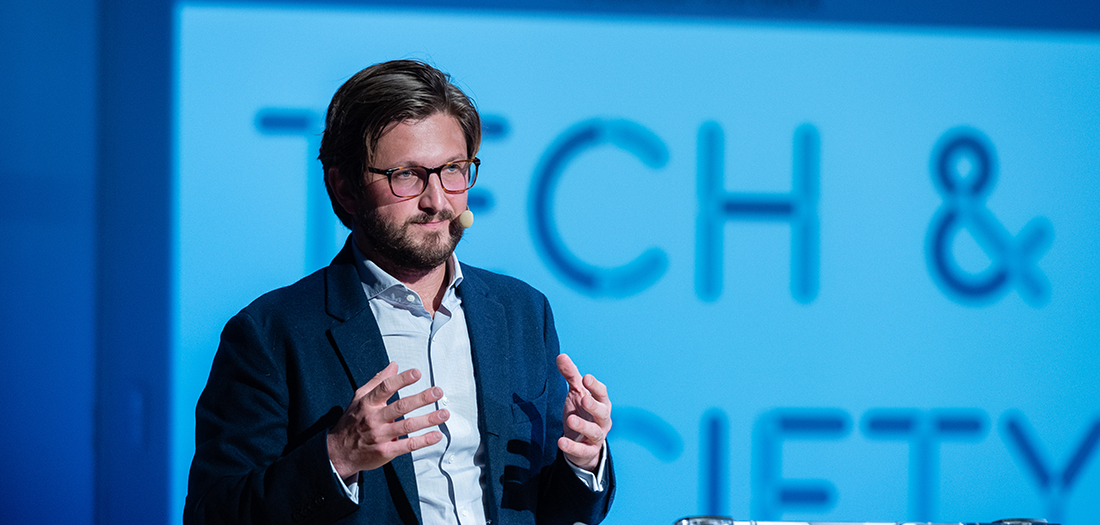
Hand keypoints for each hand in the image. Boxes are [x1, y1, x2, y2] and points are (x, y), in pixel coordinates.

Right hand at [327, 362, 449, 478]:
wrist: (338, 453)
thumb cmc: (351, 422)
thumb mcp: (359, 399)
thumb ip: (378, 382)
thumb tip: (394, 365)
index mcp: (368, 404)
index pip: (385, 388)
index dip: (402, 380)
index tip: (417, 373)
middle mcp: (374, 419)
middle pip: (401, 406)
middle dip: (421, 398)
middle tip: (437, 392)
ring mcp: (380, 436)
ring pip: (407, 426)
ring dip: (428, 419)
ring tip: (444, 414)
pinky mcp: (385, 452)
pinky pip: (407, 445)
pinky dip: (423, 441)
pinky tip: (436, 435)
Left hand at [556, 354, 611, 472]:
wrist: (583, 443)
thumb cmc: (582, 413)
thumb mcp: (576, 394)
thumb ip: (571, 376)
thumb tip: (561, 356)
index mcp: (601, 404)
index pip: (602, 394)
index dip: (595, 386)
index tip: (585, 378)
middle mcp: (602, 420)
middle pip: (603, 412)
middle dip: (594, 405)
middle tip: (583, 399)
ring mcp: (596, 437)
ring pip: (594, 432)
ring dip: (583, 426)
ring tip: (570, 420)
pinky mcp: (588, 452)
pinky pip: (581, 450)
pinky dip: (572, 447)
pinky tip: (560, 442)